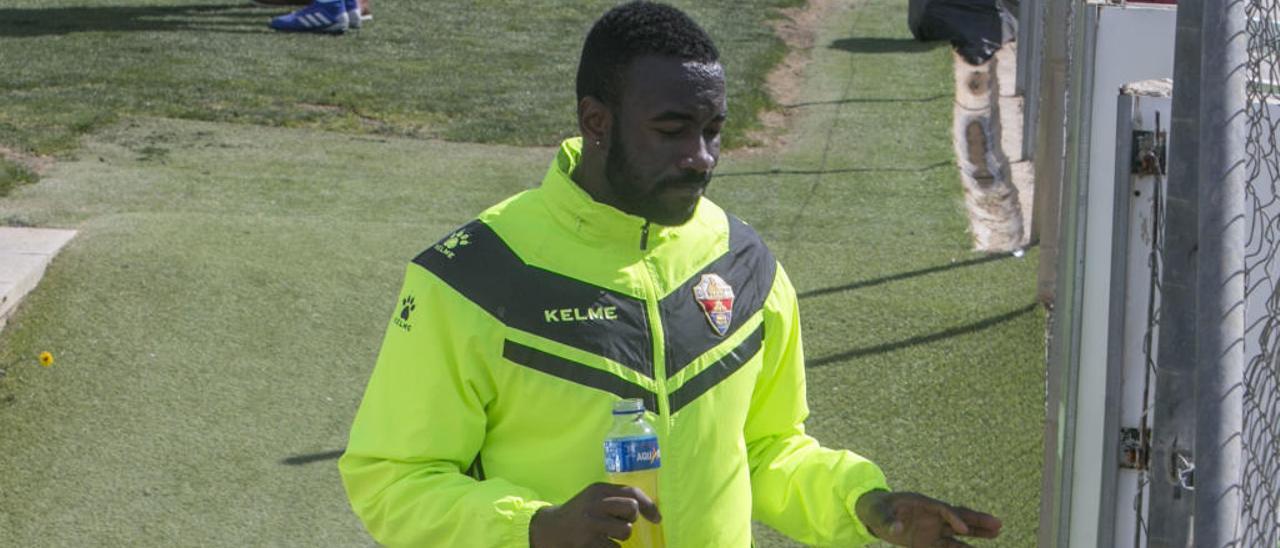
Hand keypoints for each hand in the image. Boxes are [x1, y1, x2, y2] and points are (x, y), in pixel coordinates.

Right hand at [528, 482, 661, 547]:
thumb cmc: (581, 513)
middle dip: (630, 518)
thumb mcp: (595, 497)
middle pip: (632, 509)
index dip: (649, 506)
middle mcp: (595, 503)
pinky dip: (610, 547)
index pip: (631, 492)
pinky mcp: (589, 543)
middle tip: (619, 522)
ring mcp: (591, 524)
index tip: (657, 519)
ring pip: (626, 531)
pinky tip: (599, 543)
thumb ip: (618, 498)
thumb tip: (652, 512)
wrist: (552, 529)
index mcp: (598, 489)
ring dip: (620, 535)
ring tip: (607, 533)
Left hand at [854, 490, 1001, 546]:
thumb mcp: (878, 513)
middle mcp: (931, 515)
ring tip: (997, 532)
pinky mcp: (928, 541)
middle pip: (959, 517)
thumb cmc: (876, 509)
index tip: (963, 529)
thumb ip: (887, 521)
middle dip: (977, 521)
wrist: (873, 513)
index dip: (954, 518)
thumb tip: (896, 529)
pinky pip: (948, 546)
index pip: (943, 509)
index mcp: (921, 503)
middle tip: (998, 523)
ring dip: (976, 533)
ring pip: (959, 532)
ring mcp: (932, 528)